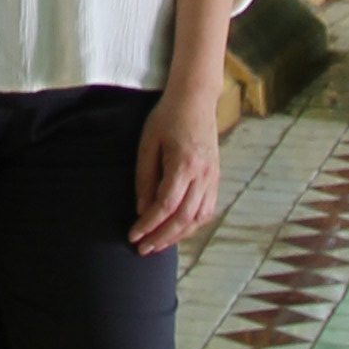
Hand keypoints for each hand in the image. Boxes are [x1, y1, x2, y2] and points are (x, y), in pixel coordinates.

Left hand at [131, 78, 220, 255]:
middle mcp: (203, 174)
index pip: (165, 206)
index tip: (133, 235)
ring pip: (198, 218)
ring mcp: (213, 177)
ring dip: (178, 236)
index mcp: (184, 164)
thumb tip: (141, 210)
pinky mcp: (216, 178)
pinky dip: (192, 225)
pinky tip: (177, 230)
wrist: (196, 99)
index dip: (148, 225)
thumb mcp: (148, 143)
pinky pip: (207, 210)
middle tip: (143, 249)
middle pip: (183, 218)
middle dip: (162, 238)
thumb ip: (144, 177)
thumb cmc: (167, 117)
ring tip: (158, 244)